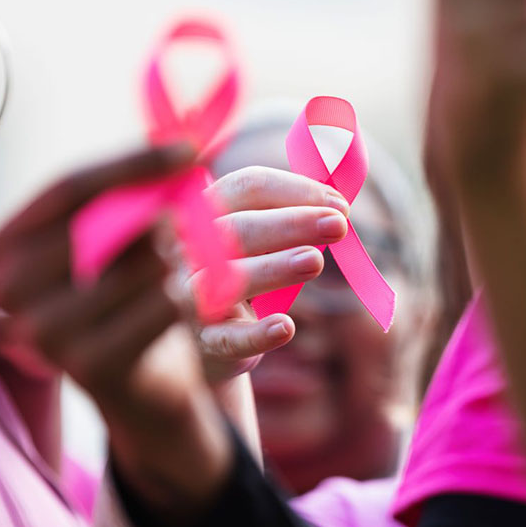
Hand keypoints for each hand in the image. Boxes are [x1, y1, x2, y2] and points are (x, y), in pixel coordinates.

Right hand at [0, 145, 244, 509]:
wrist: (140, 385)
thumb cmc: (125, 293)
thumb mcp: (116, 237)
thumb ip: (134, 192)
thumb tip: (184, 142)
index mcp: (7, 243)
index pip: (69, 186)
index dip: (132, 163)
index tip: (190, 148)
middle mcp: (10, 288)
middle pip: (103, 222)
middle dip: (159, 213)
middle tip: (189, 219)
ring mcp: (44, 333)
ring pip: (142, 263)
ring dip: (175, 260)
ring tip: (170, 274)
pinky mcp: (89, 367)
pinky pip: (162, 304)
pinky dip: (184, 298)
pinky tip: (174, 309)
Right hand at [186, 166, 349, 382]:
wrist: (219, 332)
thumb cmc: (248, 267)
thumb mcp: (263, 234)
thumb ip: (294, 213)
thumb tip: (337, 203)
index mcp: (205, 211)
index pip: (245, 187)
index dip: (293, 191)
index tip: (338, 204)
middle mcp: (187, 248)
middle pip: (235, 228)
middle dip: (290, 224)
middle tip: (337, 226)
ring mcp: (189, 295)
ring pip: (225, 279)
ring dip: (272, 268)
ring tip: (315, 261)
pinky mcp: (206, 339)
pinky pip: (227, 338)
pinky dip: (255, 334)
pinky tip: (285, 328)